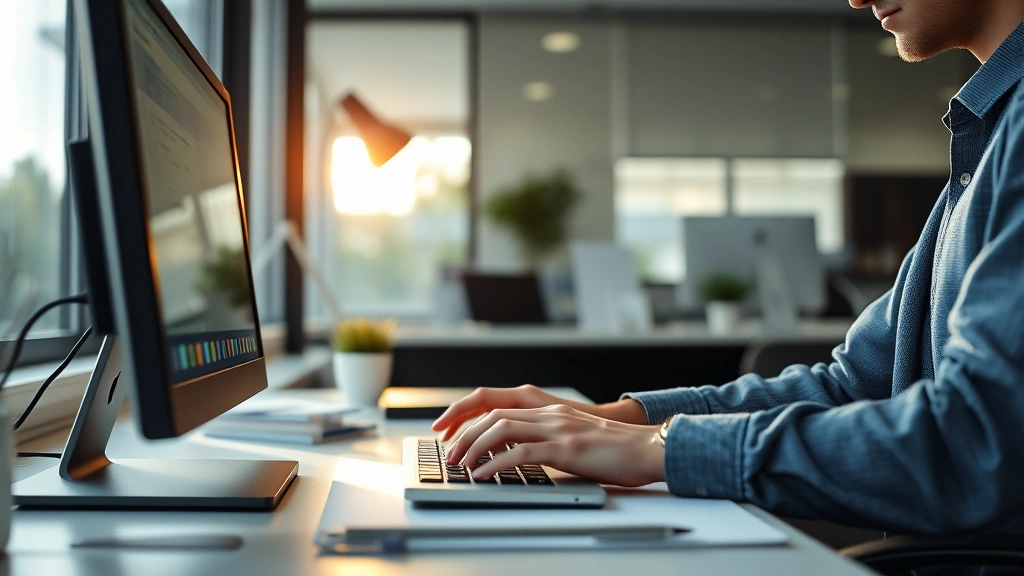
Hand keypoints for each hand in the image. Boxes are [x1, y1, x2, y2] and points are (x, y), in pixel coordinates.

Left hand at [445, 404, 664, 486]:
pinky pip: (521, 453)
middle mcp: (550, 414)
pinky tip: (483, 474)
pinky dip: (496, 463)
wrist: (649, 448)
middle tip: (449, 453)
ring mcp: (558, 428)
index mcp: (551, 411)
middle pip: (494, 415)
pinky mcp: (566, 448)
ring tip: (459, 464)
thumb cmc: (617, 451)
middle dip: (465, 433)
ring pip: (502, 428)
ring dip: (474, 446)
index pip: (500, 408)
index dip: (472, 420)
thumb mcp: (576, 441)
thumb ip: (550, 442)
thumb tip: (522, 459)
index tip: (453, 436)